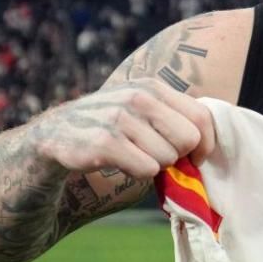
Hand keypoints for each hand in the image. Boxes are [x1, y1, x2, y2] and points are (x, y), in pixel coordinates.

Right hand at [30, 78, 216, 178]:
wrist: (53, 137)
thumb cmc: (109, 128)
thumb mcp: (142, 111)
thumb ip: (174, 119)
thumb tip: (209, 147)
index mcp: (152, 87)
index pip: (202, 116)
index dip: (205, 144)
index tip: (193, 157)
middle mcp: (137, 96)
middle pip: (189, 140)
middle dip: (177, 156)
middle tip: (154, 156)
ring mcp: (119, 117)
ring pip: (167, 159)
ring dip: (153, 166)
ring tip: (129, 156)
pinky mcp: (104, 142)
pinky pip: (147, 170)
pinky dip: (136, 174)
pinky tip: (117, 163)